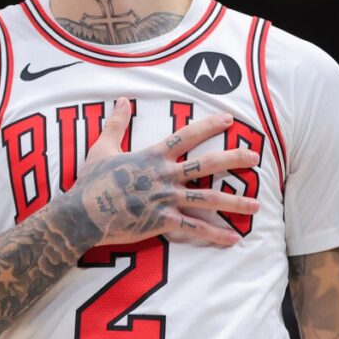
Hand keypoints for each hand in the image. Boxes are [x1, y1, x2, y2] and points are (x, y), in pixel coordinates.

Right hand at [72, 97, 259, 247]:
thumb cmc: (90, 182)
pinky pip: (195, 229)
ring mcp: (166, 199)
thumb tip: (122, 100)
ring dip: (235, 202)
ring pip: (208, 199)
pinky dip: (215, 234)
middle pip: (207, 165)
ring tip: (256, 206)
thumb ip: (116, 123)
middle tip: (256, 157)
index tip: (229, 120)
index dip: (209, 126)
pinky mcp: (163, 222)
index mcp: (153, 157)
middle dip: (234, 159)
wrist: (82, 214)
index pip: (187, 136)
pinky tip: (234, 238)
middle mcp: (165, 176)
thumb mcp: (101, 148)